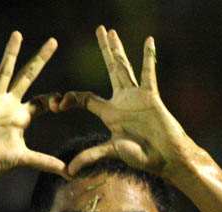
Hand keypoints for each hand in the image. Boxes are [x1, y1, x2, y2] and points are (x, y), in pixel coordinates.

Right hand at [0, 32, 65, 181]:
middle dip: (41, 59)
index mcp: (21, 117)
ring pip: (5, 72)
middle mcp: (9, 105)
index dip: (56, 100)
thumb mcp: (23, 159)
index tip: (65, 103)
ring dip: (11, 54)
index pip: (43, 101)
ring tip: (18, 34)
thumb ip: (46, 162)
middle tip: (53, 41)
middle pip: (28, 76)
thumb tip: (69, 173)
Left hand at [58, 26, 195, 177]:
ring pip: (124, 67)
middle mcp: (122, 100)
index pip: (85, 98)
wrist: (165, 158)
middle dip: (104, 50)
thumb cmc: (141, 156)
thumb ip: (90, 157)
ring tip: (110, 31)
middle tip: (99, 30)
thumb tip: (68, 172)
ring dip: (116, 49)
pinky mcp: (151, 96)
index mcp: (109, 113)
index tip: (56, 104)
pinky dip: (148, 58)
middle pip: (110, 70)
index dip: (69, 99)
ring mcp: (136, 96)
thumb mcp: (111, 152)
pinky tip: (148, 40)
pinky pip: (148, 73)